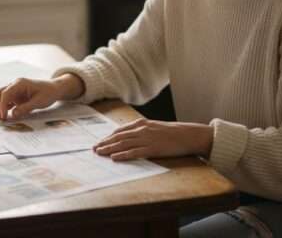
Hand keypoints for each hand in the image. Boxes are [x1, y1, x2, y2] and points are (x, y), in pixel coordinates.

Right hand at [0, 74, 82, 119]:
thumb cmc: (48, 93)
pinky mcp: (16, 97)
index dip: (2, 105)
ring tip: (4, 118)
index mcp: (20, 83)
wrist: (54, 89)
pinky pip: (6, 102)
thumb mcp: (39, 102)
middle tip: (1, 118)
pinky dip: (4, 109)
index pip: (5, 93)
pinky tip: (7, 117)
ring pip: (0, 98)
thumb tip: (13, 114)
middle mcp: (14, 86)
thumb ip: (26, 108)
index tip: (3, 116)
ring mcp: (14, 91)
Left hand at [93, 118, 212, 160]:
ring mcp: (147, 139)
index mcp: (142, 123)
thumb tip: (129, 136)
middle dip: (105, 143)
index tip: (99, 142)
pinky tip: (114, 158)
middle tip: (94, 149)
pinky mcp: (152, 149)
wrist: (188, 135)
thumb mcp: (154, 127)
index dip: (108, 137)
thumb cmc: (172, 133)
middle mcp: (142, 130)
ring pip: (123, 144)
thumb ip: (142, 130)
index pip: (120, 130)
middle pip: (118, 137)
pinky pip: (134, 152)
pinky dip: (123, 155)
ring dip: (109, 149)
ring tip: (99, 153)